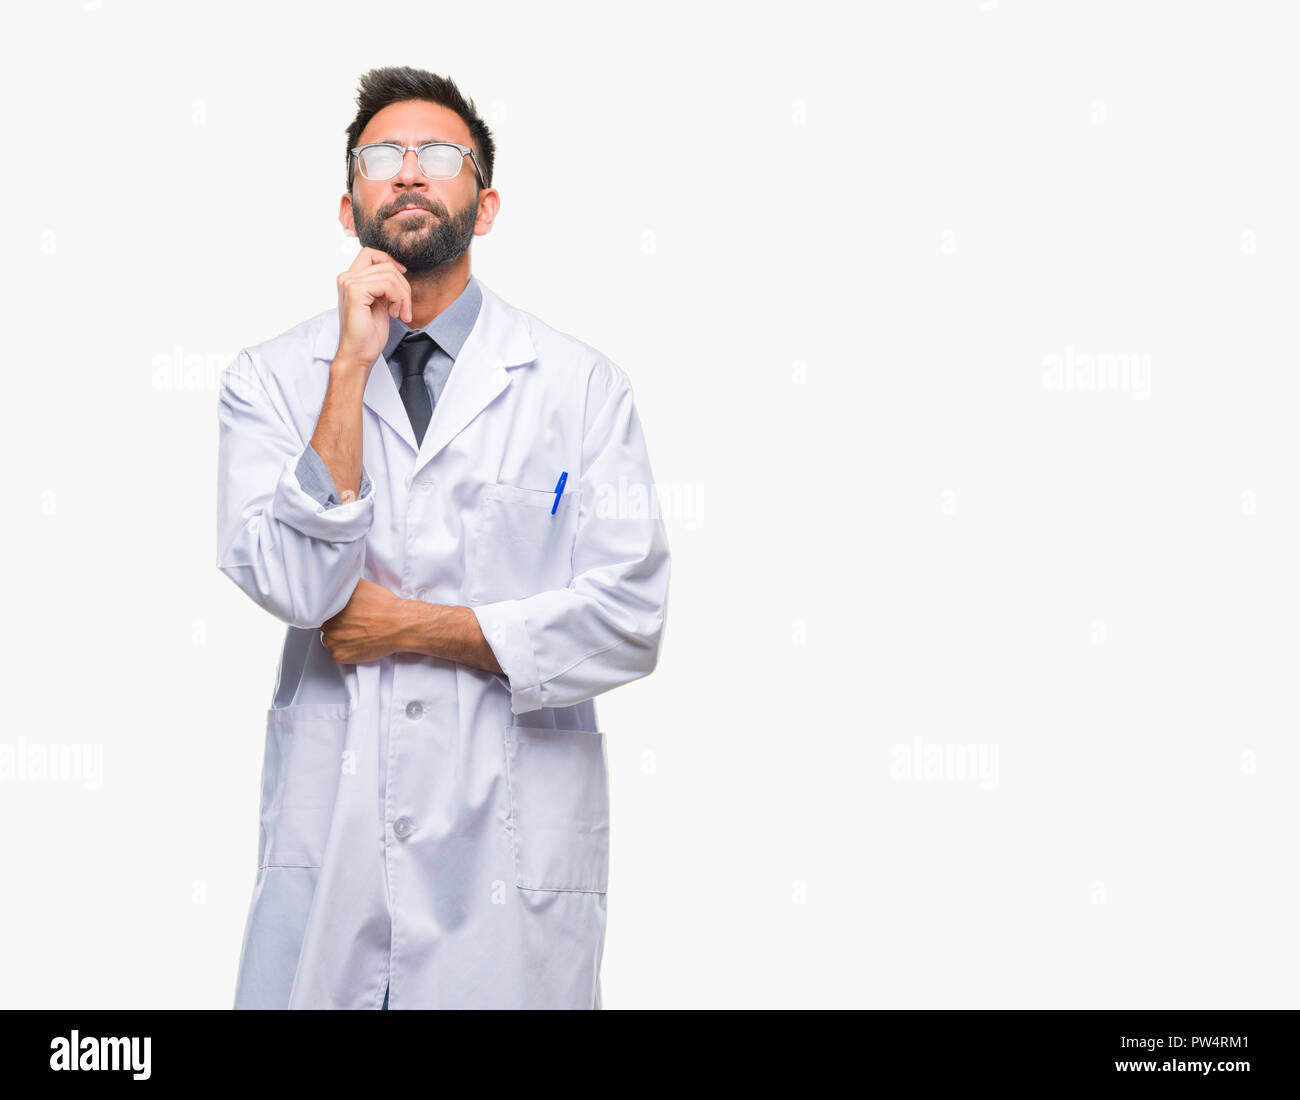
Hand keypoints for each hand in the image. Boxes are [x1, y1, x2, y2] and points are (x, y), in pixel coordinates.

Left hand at [320, 578, 411, 663]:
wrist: (399, 625)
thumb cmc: (384, 606)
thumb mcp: (362, 585)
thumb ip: (344, 585)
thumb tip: (337, 581)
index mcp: (330, 606)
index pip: (319, 610)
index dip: (329, 611)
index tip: (339, 613)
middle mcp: (326, 623)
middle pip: (324, 625)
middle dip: (335, 624)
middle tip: (352, 623)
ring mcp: (331, 640)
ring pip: (329, 640)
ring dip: (339, 638)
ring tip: (357, 633)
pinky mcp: (339, 655)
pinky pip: (337, 654)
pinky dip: (346, 651)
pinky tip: (358, 643)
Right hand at [335, 247, 411, 370]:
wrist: (359, 354)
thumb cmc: (368, 333)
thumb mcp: (378, 302)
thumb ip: (381, 284)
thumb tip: (397, 269)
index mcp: (350, 279)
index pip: (370, 253)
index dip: (389, 261)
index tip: (403, 275)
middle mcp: (346, 278)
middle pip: (385, 265)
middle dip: (403, 286)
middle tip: (405, 308)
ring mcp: (349, 283)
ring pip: (389, 274)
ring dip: (403, 295)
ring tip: (401, 313)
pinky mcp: (355, 292)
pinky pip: (387, 284)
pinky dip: (398, 298)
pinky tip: (395, 314)